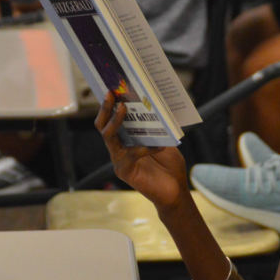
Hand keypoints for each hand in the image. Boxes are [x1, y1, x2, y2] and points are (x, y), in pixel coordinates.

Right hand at [95, 91, 189, 210]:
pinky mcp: (124, 171)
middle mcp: (119, 149)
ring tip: (123, 107)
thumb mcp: (164, 139)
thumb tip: (152, 103)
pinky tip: (156, 145)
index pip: (112, 120)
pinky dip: (142, 148)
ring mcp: (119, 160)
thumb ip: (156, 126)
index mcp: (127, 140)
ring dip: (115, 121)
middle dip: (106, 108)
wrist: (176, 190)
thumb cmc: (170, 166)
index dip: (110, 105)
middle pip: (103, 126)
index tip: (113, 88)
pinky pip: (128, 155)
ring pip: (108, 137)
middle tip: (111, 93)